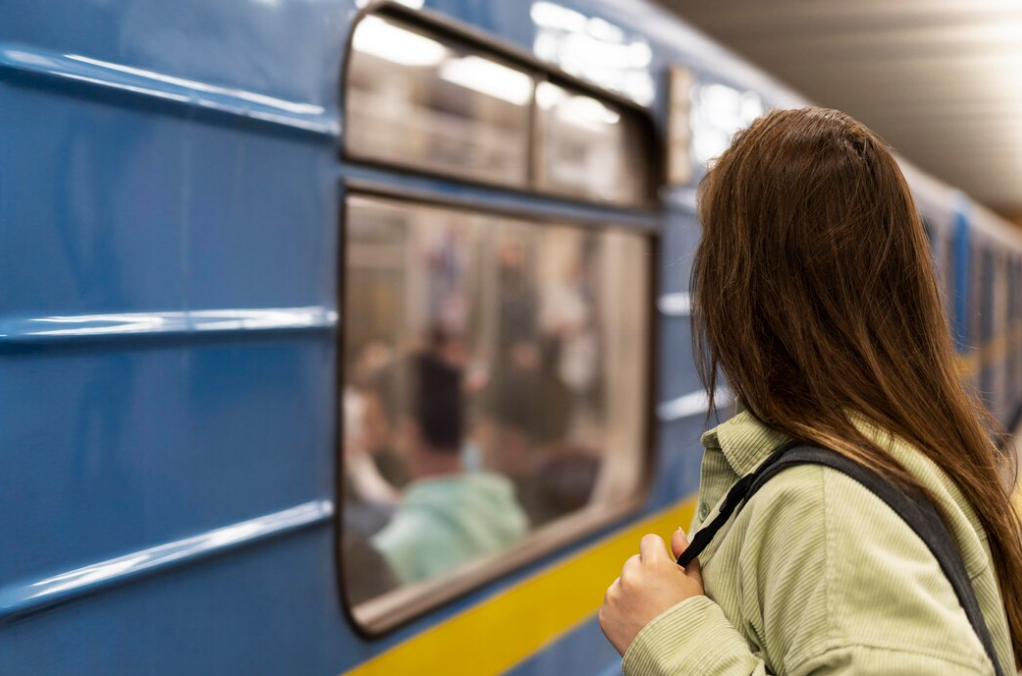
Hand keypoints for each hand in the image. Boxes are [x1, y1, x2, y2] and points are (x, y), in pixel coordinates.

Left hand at [598, 528, 703, 655]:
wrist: (678, 657)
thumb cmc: (691, 618)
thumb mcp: (695, 583)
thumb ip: (685, 553)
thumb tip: (676, 532)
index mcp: (653, 564)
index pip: (649, 541)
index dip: (657, 554)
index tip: (663, 569)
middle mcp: (630, 576)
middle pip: (634, 563)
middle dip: (644, 574)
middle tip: (658, 597)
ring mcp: (614, 595)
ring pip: (621, 583)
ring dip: (631, 592)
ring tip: (648, 614)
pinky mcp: (605, 614)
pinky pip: (612, 604)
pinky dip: (621, 611)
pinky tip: (637, 624)